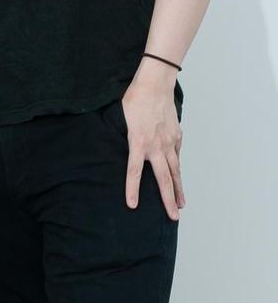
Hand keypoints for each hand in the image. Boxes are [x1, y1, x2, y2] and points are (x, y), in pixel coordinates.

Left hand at [122, 62, 184, 219]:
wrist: (155, 85)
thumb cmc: (133, 101)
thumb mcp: (120, 120)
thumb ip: (123, 139)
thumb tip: (120, 152)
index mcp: (138, 143)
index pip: (134, 171)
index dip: (133, 189)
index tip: (133, 205)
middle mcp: (156, 146)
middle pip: (164, 178)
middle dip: (168, 200)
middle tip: (173, 217)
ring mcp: (169, 142)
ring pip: (176, 171)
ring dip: (179, 189)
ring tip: (181, 205)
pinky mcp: (176, 136)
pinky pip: (177, 155)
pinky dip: (177, 168)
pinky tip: (178, 178)